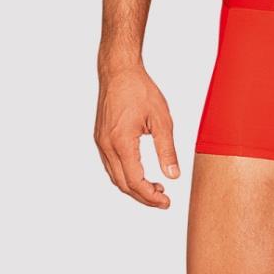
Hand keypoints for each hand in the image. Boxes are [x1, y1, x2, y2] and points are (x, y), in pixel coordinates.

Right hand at [95, 63, 180, 207]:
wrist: (119, 72)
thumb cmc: (139, 90)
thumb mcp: (161, 120)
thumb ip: (167, 150)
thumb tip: (173, 175)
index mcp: (122, 142)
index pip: (135, 181)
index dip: (151, 196)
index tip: (166, 202)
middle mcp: (107, 145)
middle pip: (123, 184)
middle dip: (143, 196)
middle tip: (163, 200)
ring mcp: (101, 142)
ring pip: (115, 177)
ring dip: (134, 187)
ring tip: (155, 188)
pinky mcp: (100, 138)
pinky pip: (111, 166)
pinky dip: (125, 176)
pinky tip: (140, 174)